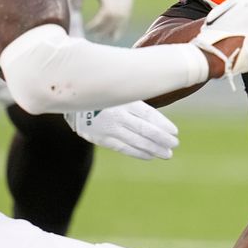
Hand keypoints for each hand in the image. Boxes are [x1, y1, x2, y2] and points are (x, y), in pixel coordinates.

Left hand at [63, 0, 132, 39]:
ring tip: (106, 34)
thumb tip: (74, 34)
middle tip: (94, 36)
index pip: (112, 14)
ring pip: (126, 6)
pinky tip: (111, 16)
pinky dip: (119, 11)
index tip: (84, 32)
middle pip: (122, 12)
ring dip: (117, 21)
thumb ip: (74, 9)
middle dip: (110, 27)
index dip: (100, 27)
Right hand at [64, 101, 178, 159]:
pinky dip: (138, 153)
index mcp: (124, 100)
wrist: (73, 101)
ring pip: (135, 141)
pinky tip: (150, 156)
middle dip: (161, 138)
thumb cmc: (106, 94)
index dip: (162, 124)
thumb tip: (162, 106)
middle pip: (144, 129)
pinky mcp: (101, 138)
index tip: (174, 132)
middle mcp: (117, 115)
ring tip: (167, 154)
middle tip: (175, 144)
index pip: (148, 114)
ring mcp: (109, 128)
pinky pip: (123, 148)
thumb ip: (138, 98)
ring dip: (153, 149)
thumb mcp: (121, 91)